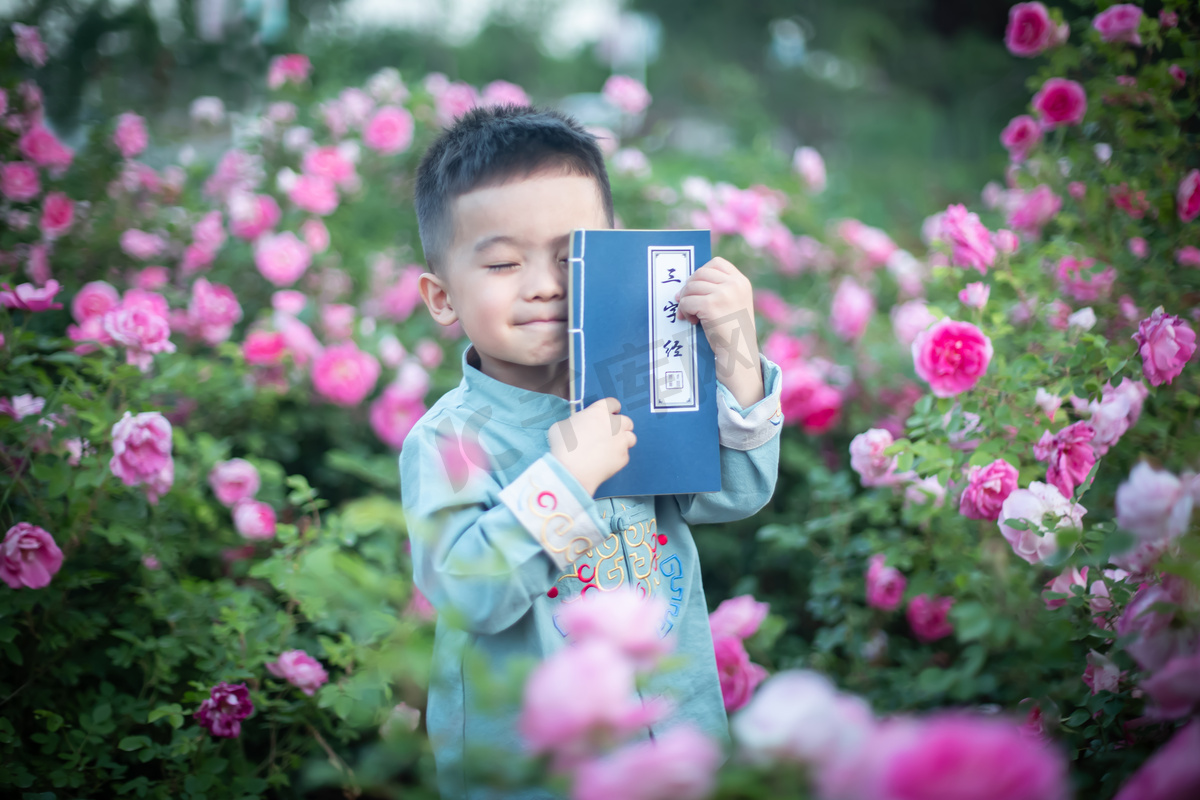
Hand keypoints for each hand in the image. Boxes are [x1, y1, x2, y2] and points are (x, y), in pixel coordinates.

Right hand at [548, 397, 635, 495]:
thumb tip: (577, 427)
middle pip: (626, 421)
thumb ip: (575, 422)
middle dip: (620, 426)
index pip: (613, 403)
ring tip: (611, 448)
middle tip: (611, 434)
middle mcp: (614, 424)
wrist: (571, 470)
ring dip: (623, 441)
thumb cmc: (563, 447)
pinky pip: (624, 455)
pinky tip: (606, 462)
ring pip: (630, 438)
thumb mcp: (562, 425)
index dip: (612, 409)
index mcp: (599, 412)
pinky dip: (617, 458)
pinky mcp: (623, 457)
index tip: (611, 413)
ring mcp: (621, 441)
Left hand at [675, 257, 764, 407]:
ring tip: (690, 316)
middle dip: (689, 288)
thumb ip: (719, 289)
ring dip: (685, 301)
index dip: (701, 274)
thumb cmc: (732, 332)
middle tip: (685, 303)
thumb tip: (689, 283)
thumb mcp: (734, 304)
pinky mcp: (711, 305)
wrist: (738, 354)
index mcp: (741, 282)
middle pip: (700, 273)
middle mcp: (735, 284)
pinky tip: (692, 322)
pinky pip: (686, 301)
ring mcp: (724, 293)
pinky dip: (684, 311)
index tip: (696, 288)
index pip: (716, 263)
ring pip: (691, 287)